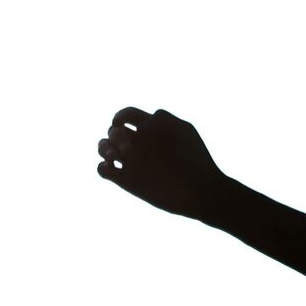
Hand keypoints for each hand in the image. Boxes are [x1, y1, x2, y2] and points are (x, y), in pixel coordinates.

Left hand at [96, 107, 225, 220]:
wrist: (202, 191)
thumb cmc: (198, 162)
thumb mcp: (186, 132)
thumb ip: (166, 122)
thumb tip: (151, 119)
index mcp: (155, 123)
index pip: (126, 114)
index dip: (120, 118)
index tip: (120, 126)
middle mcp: (140, 138)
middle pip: (113, 130)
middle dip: (114, 135)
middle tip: (120, 145)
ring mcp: (132, 159)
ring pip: (103, 147)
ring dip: (104, 149)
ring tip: (109, 154)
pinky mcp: (127, 180)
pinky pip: (103, 170)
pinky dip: (103, 168)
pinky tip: (110, 170)